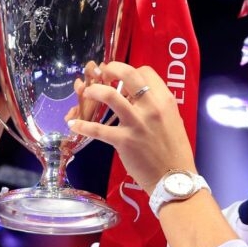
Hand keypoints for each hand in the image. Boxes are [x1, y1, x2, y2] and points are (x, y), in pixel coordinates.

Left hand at [67, 61, 195, 191]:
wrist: (174, 178)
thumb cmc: (174, 150)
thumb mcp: (172, 120)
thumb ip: (155, 106)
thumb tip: (134, 98)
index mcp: (165, 100)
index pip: (145, 71)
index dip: (130, 71)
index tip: (121, 79)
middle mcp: (151, 107)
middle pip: (127, 74)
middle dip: (110, 68)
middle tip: (102, 73)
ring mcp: (136, 123)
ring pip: (109, 95)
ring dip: (93, 91)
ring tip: (86, 93)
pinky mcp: (123, 141)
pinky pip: (97, 130)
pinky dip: (81, 125)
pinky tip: (73, 124)